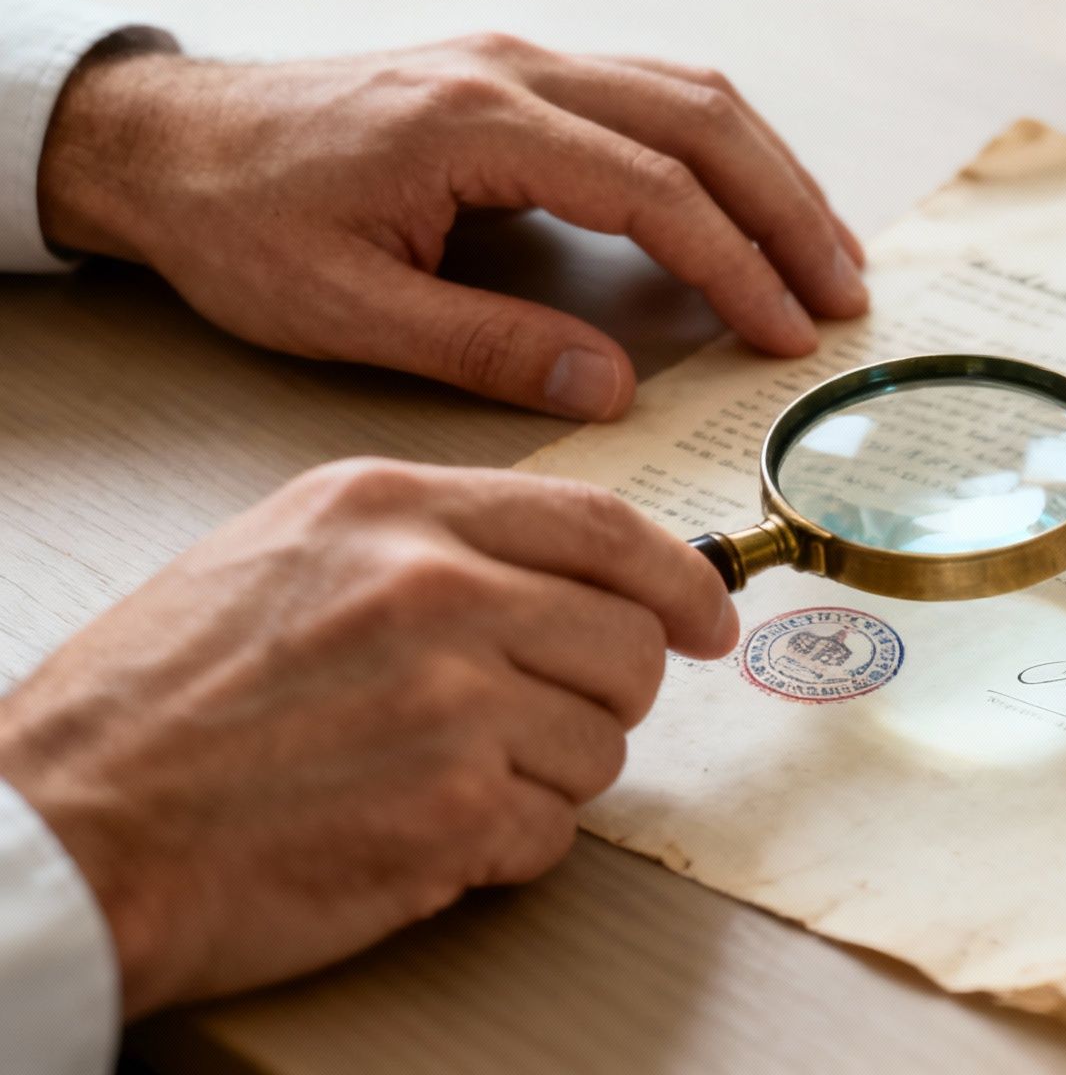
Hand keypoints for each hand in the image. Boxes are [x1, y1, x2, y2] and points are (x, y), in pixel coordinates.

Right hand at [0, 458, 735, 1016]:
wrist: (69, 827)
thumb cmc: (159, 704)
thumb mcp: (285, 555)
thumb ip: (430, 544)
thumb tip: (565, 572)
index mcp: (389, 510)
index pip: (600, 524)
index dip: (677, 578)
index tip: (708, 616)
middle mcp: (433, 589)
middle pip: (626, 643)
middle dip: (605, 696)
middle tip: (537, 721)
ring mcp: (451, 701)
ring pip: (600, 745)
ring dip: (545, 777)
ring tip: (434, 777)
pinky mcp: (452, 811)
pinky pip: (553, 831)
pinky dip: (505, 844)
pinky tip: (417, 830)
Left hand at [35, 34, 867, 418]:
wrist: (167, 142)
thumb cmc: (242, 225)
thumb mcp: (346, 310)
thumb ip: (489, 348)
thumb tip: (615, 389)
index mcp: (476, 125)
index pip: (653, 192)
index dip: (736, 268)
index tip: (790, 336)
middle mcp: (514, 71)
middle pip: (700, 122)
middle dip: (789, 212)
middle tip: (845, 297)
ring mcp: (520, 60)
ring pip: (689, 94)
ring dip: (771, 173)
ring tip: (826, 255)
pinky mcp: (518, 73)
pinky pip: (653, 93)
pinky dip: (722, 151)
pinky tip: (748, 203)